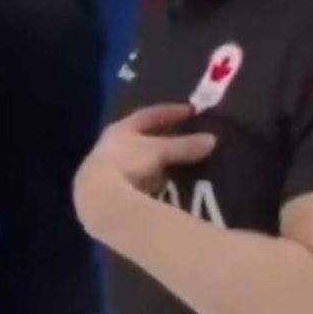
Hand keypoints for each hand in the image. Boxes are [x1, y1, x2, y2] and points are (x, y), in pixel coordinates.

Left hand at [73, 104, 216, 235]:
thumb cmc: (127, 164)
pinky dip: (147, 183)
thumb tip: (212, 139)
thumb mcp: (159, 151)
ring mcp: (104, 172)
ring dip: (152, 163)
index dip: (169, 112)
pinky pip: (132, 183)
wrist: (100, 202)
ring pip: (133, 162)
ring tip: (173, 166)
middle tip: (181, 136)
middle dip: (158, 138)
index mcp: (119, 131)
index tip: (190, 110)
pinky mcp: (106, 195)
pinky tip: (159, 189)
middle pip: (137, 138)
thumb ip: (184, 145)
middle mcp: (108, 147)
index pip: (147, 115)